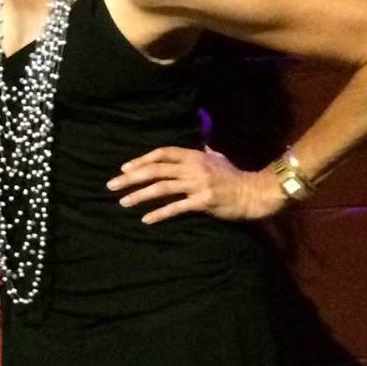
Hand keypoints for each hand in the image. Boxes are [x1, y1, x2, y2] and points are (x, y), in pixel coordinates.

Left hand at [107, 144, 284, 222]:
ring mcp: (198, 184)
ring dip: (140, 196)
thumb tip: (199, 146)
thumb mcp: (218, 159)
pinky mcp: (203, 201)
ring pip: (162, 188)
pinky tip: (146, 219)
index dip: (141, 160)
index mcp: (194, 156)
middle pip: (156, 170)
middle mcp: (194, 168)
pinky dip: (160, 213)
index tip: (124, 168)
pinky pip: (177, 208)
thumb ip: (204, 153)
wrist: (254, 193)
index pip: (162, 153)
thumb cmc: (234, 176)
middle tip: (111, 186)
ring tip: (123, 203)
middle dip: (131, 178)